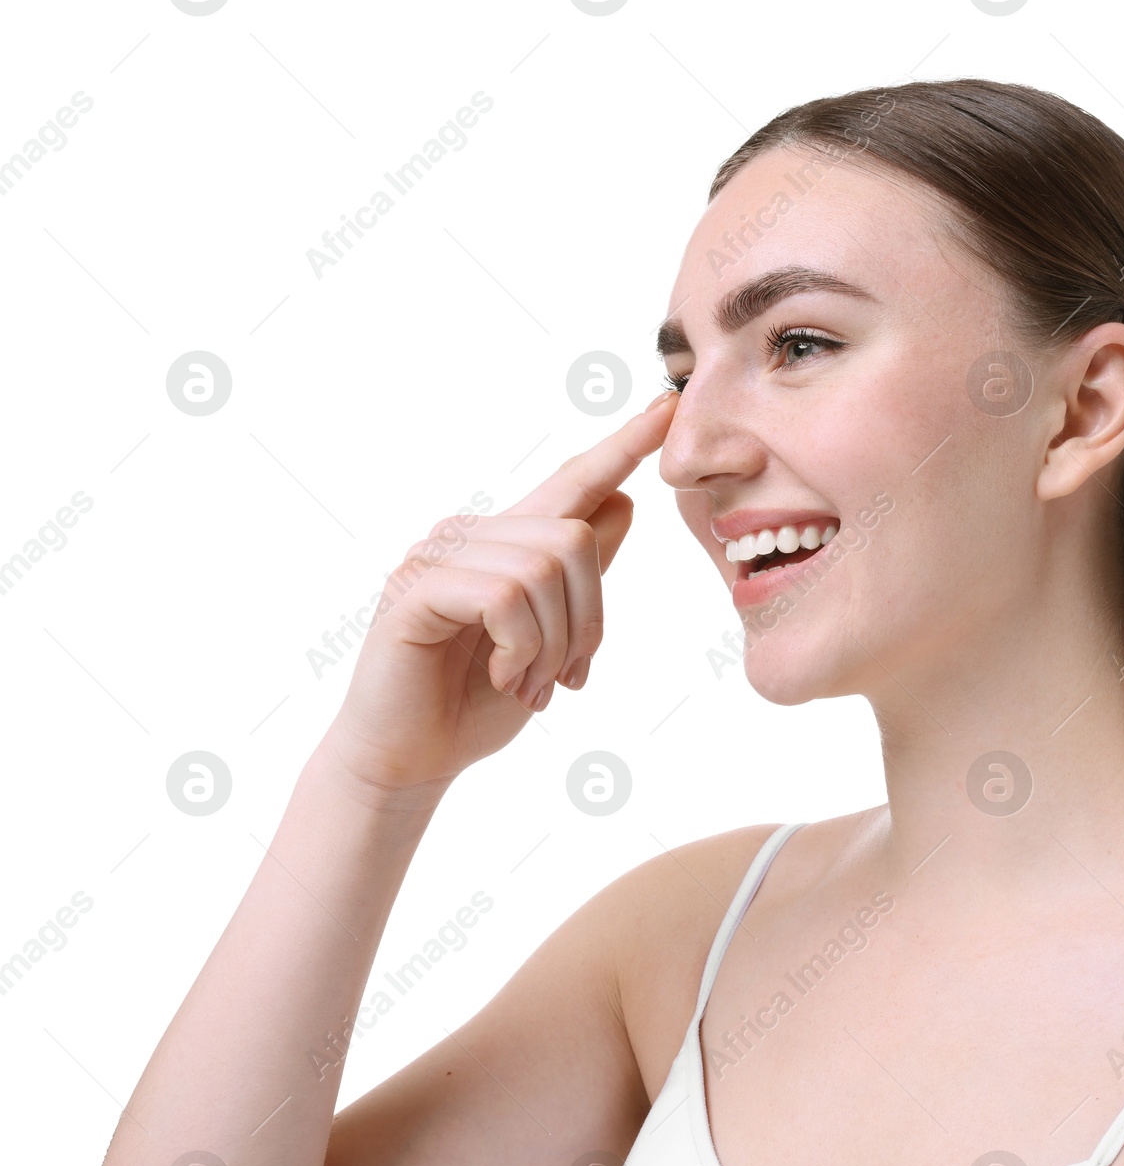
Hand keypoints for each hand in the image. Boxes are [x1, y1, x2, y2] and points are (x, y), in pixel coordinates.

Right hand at [318, 391, 678, 801]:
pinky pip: (504, 595)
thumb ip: (580, 575)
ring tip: (532, 685)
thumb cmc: (477, 700)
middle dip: (588, 621)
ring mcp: (438, 556)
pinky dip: (521, 648)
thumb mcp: (551, 637)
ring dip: (553, 645)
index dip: (623, 445)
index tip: (667, 406)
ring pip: (544, 569)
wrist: (413, 759)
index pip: (575, 482)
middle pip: (575, 539)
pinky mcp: (416, 589)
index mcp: (509, 543)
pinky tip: (506, 678)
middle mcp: (472, 535)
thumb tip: (624, 503)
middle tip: (567, 678)